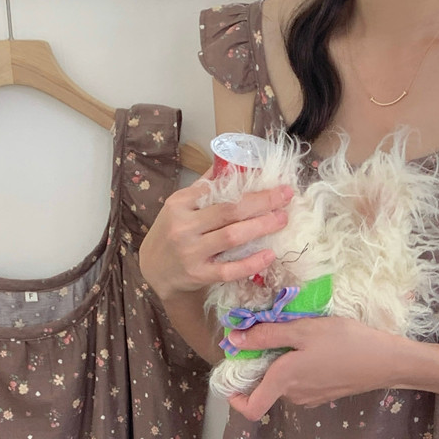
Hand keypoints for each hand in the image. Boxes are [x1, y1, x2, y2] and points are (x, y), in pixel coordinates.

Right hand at [138, 168, 295, 298]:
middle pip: (229, 211)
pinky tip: (269, 255)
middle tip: (286, 196)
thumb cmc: (171, 234)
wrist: (153, 271)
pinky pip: (230, 270)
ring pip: (232, 237)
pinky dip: (251, 263)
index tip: (271, 179)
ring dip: (261, 227)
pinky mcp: (199, 275)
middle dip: (261, 202)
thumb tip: (228, 163)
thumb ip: (203, 188)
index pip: (217, 189)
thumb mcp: (178, 207)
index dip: (247, 183)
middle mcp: (185, 226)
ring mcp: (192, 252)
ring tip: (282, 219)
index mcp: (180, 204)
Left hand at [221, 315, 402, 420]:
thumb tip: (234, 340)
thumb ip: (267, 335)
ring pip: (282, 384)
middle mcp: (293, 396)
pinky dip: (296, 368)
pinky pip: (299, 383)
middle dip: (259, 367)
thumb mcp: (303, 330)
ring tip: (294, 337)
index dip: (234, 398)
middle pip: (264, 388)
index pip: (249, 408)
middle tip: (265, 337)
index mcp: (283, 381)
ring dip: (280, 365)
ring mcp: (310, 398)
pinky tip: (312, 348)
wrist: (386, 361)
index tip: (231, 378)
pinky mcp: (323, 394)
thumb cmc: (345, 342)